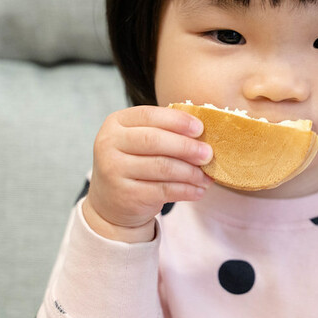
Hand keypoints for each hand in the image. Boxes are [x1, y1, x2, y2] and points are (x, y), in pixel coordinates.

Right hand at [83, 105, 213, 241]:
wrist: (112, 203)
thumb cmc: (135, 164)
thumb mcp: (142, 142)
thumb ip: (166, 132)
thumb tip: (204, 135)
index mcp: (116, 122)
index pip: (149, 115)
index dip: (177, 121)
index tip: (200, 128)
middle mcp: (109, 143)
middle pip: (154, 140)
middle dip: (186, 147)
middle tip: (208, 154)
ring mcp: (114, 170)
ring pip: (162, 167)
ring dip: (190, 172)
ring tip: (206, 176)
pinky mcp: (125, 195)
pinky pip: (163, 190)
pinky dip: (186, 190)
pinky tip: (198, 191)